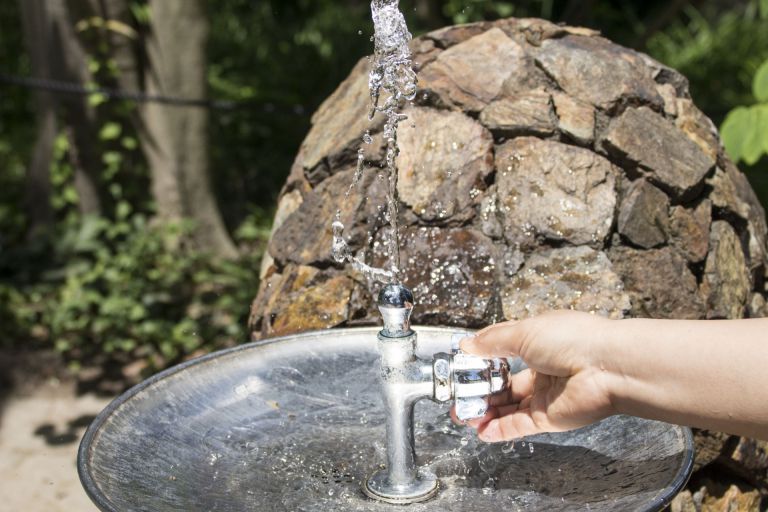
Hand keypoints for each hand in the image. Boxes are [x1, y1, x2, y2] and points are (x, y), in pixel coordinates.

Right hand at [459, 311, 615, 441]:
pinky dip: (499, 430)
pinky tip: (481, 430)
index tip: (462, 367)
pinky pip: (519, 426)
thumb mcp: (524, 332)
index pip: (503, 353)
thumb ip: (492, 341)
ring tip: (463, 415)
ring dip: (486, 412)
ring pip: (509, 407)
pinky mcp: (549, 418)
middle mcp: (542, 370)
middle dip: (480, 391)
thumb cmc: (572, 339)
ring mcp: (545, 396)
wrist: (607, 367)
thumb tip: (467, 345)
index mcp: (538, 343)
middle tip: (459, 397)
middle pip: (504, 385)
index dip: (482, 360)